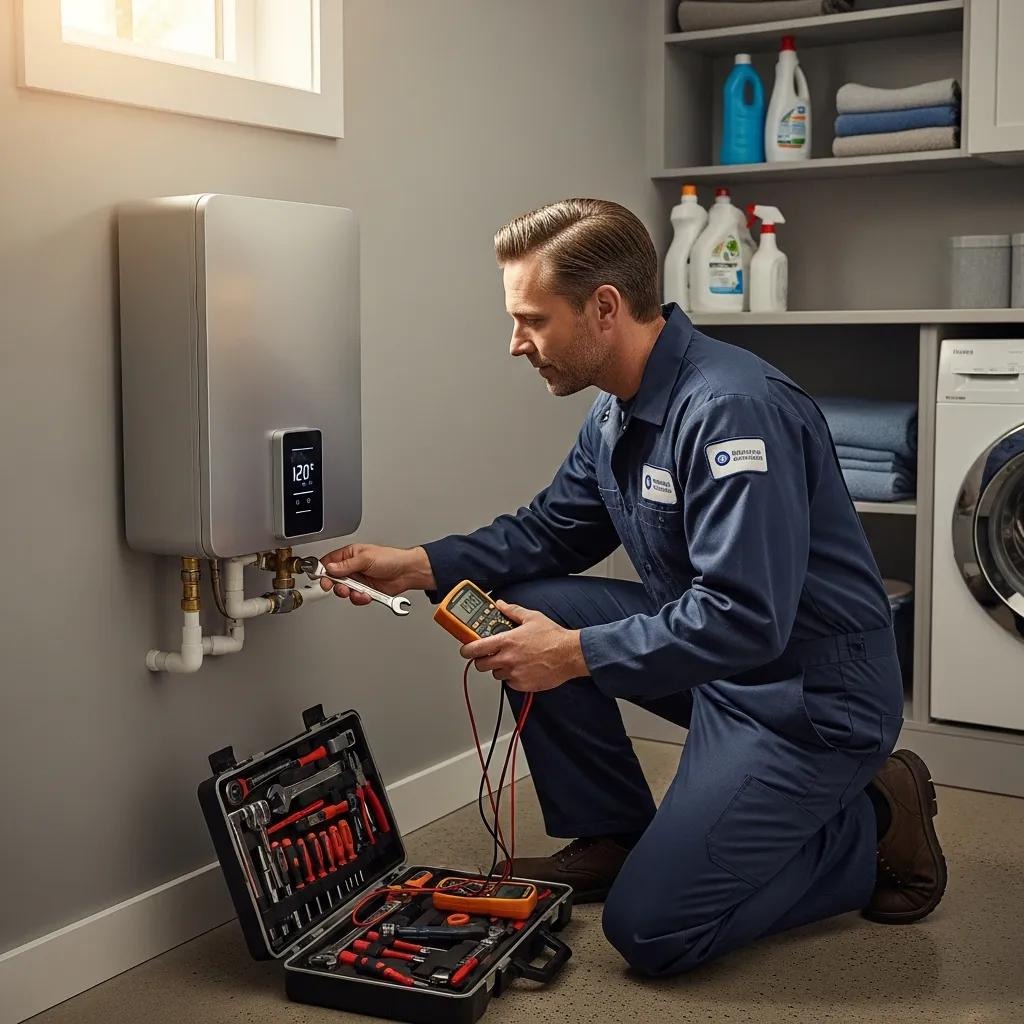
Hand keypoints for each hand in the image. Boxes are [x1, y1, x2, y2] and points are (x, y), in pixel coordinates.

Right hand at [317, 544, 434, 605]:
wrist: (407, 572)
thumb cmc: (390, 558)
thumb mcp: (366, 558)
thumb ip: (346, 565)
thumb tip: (330, 568)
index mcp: (350, 555)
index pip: (329, 562)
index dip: (323, 571)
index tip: (322, 578)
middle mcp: (352, 567)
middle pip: (334, 579)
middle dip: (337, 585)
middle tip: (341, 587)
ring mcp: (358, 580)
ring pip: (344, 591)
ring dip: (350, 593)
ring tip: (357, 591)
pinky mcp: (365, 591)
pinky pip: (355, 598)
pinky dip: (359, 598)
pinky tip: (366, 595)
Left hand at [459, 600, 587, 692]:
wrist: (570, 654)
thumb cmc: (553, 637)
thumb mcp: (532, 617)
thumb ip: (512, 611)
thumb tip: (501, 604)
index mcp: (507, 641)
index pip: (475, 648)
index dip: (466, 650)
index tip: (465, 649)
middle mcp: (508, 658)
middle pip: (480, 665)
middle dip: (482, 660)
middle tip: (488, 655)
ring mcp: (514, 673)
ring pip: (495, 674)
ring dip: (499, 668)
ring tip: (511, 660)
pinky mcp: (523, 684)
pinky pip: (509, 683)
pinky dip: (512, 677)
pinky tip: (522, 668)